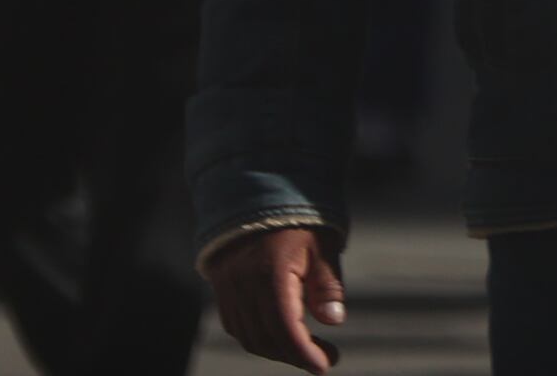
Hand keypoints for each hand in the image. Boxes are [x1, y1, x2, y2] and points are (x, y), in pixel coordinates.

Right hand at [206, 226, 344, 370]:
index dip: (304, 352)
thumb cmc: (299, 221)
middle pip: (265, 338)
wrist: (257, 198)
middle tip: (323, 358)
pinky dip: (259, 337)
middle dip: (295, 355)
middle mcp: (243, 287)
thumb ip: (327, 285)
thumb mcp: (323, 246)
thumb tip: (333, 321)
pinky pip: (238, 326)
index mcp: (271, 275)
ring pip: (249, 337)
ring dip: (277, 350)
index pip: (285, 327)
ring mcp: (228, 290)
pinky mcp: (223, 291)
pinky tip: (282, 337)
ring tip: (307, 350)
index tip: (325, 365)